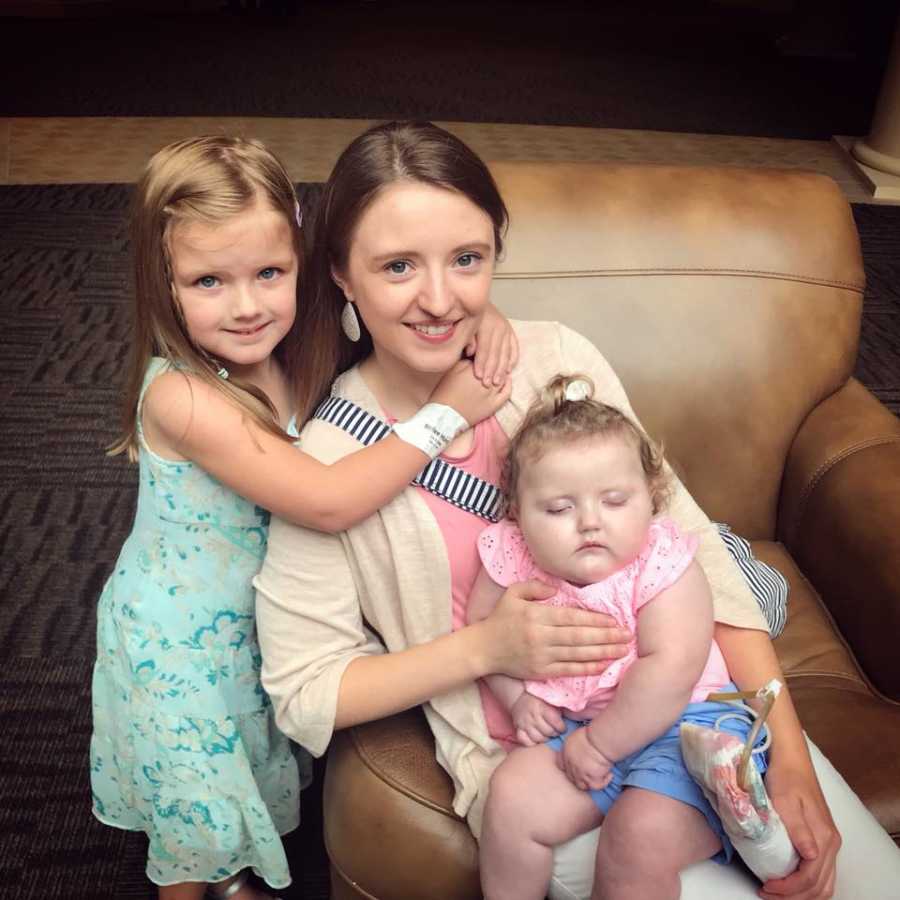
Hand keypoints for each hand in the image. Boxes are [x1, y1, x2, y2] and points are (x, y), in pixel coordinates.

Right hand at [430, 359, 509, 426]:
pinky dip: (508, 384)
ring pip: (502, 377)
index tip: (483, 352)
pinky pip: (506, 392)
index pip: (485, 355)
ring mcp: (491, 393)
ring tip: (500, 367)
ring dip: (502, 371)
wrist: (444, 415)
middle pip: (495, 366)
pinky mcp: (494, 404)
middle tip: (493, 356)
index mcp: (474, 369)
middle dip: (494, 360)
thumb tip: (476, 353)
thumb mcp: (452, 370)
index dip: (485, 353)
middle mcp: (485, 380)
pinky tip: (507, 379)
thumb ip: (466, 359)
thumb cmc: (445, 392)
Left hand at [465, 303, 518, 385]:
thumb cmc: (465, 318)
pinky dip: (512, 359)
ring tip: (498, 382)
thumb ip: (467, 340)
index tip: (478, 377)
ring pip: (506, 352)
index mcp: (485, 323)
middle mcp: (498, 325)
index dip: (481, 363)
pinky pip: (514, 348)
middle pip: (496, 352)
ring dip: (502, 369)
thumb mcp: (462, 326)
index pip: (484, 348)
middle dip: (492, 370)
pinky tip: (508, 370)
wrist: (474, 302)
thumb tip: (471, 352)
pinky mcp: (511, 331)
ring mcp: (506, 328)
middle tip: (488, 384)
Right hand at [479, 579, 631, 679]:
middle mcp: (541, 637)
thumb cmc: (500, 619)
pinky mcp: (541, 671)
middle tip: (627, 636)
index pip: (571, 618)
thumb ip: (535, 587)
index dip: (594, 620)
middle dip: (606, 637)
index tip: (614, 620)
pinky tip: (604, 665)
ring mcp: (542, 656)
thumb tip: (556, 590)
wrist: (483, 649)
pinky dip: (588, 668)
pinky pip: (569, 670)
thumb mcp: (512, 594)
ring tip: (623, 650)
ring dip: (603, 653)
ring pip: (578, 655)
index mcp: (536, 616)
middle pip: (579, 637)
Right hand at [510, 692, 565, 745]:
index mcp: (541, 706)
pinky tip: (537, 739)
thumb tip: (576, 715)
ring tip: (548, 735)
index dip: (562, 727)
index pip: (555, 721)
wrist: (520, 697)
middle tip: (556, 731)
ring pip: (537, 738)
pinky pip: (524, 741)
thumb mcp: (550, 699)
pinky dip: (531, 742)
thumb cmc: (540, 699)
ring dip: (545, 739)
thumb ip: (560, 707)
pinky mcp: (517, 728)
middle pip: (547, 732)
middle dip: (554, 733)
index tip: (563, 727)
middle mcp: (532, 714)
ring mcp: (524, 722)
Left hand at [557, 725, 613, 790]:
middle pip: (571, 777)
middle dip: (580, 777)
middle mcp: (570, 763)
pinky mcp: (591, 779)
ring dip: (590, 782)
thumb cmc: (593, 733)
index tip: (576, 767)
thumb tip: (582, 748)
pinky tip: (609, 774)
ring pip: (582, 785)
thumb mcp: (578, 735)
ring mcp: (579, 773)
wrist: (600, 739)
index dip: (568, 767)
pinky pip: (596, 786)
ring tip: (599, 776)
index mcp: (566, 751)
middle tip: (591, 773)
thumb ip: (576, 745)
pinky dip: (603, 782)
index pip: (561, 764)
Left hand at [758, 760, 839, 899]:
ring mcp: (828, 842)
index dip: (788, 888)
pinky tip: (790, 881)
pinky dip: (807, 884)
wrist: (791, 759)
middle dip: (794, 897)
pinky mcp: (821, 838)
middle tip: (768, 894)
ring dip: (802, 894)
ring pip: (823, 883)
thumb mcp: (786, 801)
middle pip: (819, 886)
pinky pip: (821, 872)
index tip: (767, 887)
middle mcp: (830, 843)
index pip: (809, 877)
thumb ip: (798, 829)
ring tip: (777, 892)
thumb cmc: (785, 777)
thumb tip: (810, 856)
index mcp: (823, 837)